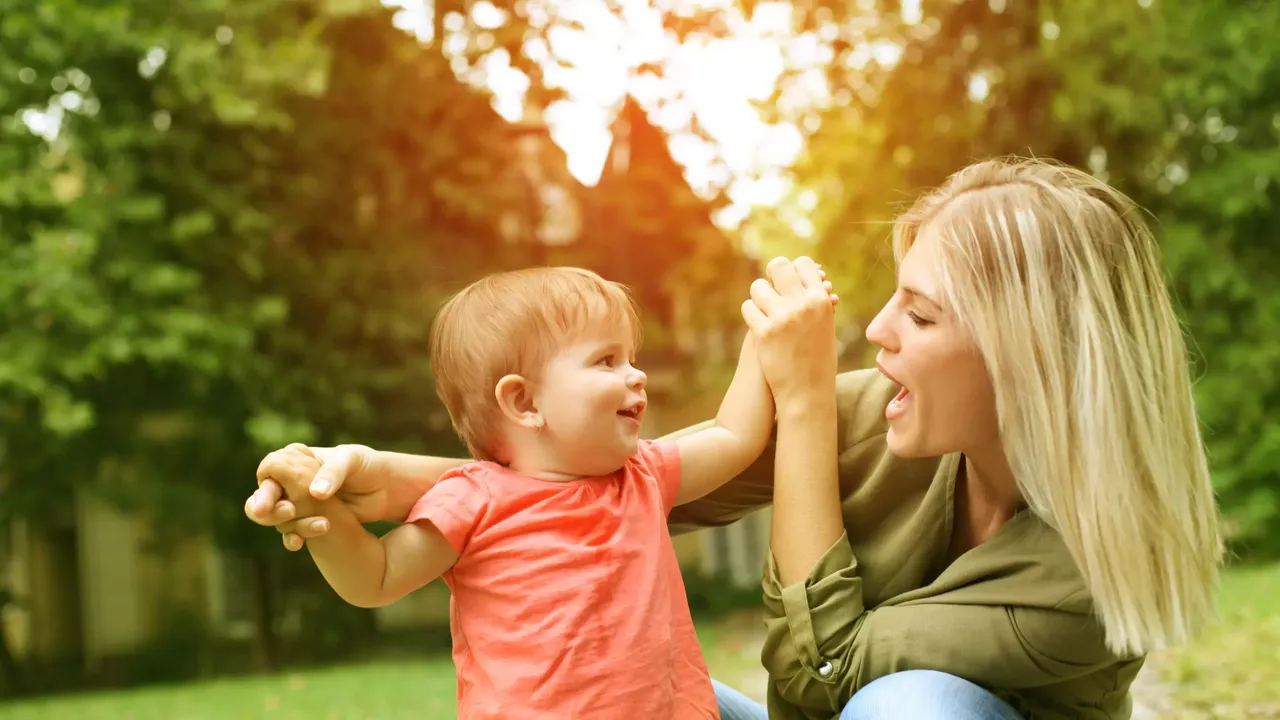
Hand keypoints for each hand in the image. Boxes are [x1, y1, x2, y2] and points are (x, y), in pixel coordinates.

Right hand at [245, 443, 388, 550]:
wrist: (385, 488)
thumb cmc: (366, 465)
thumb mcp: (351, 459)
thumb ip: (333, 472)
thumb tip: (316, 493)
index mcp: (296, 461)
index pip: (269, 471)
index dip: (267, 485)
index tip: (271, 500)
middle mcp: (292, 483)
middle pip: (265, 498)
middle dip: (269, 508)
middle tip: (288, 511)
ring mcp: (300, 505)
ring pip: (278, 519)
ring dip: (287, 524)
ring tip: (316, 524)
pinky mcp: (311, 522)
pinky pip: (293, 533)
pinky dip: (293, 538)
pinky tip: (298, 543)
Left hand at [741, 256, 838, 407]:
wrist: (807, 392)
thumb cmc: (817, 358)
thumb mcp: (824, 324)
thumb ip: (814, 299)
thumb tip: (805, 271)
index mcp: (821, 300)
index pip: (803, 263)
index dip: (792, 269)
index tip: (787, 280)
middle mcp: (803, 304)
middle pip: (778, 266)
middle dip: (772, 275)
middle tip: (771, 287)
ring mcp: (782, 317)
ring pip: (758, 287)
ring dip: (759, 296)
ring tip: (764, 309)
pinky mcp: (764, 332)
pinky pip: (748, 308)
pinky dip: (751, 314)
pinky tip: (758, 323)